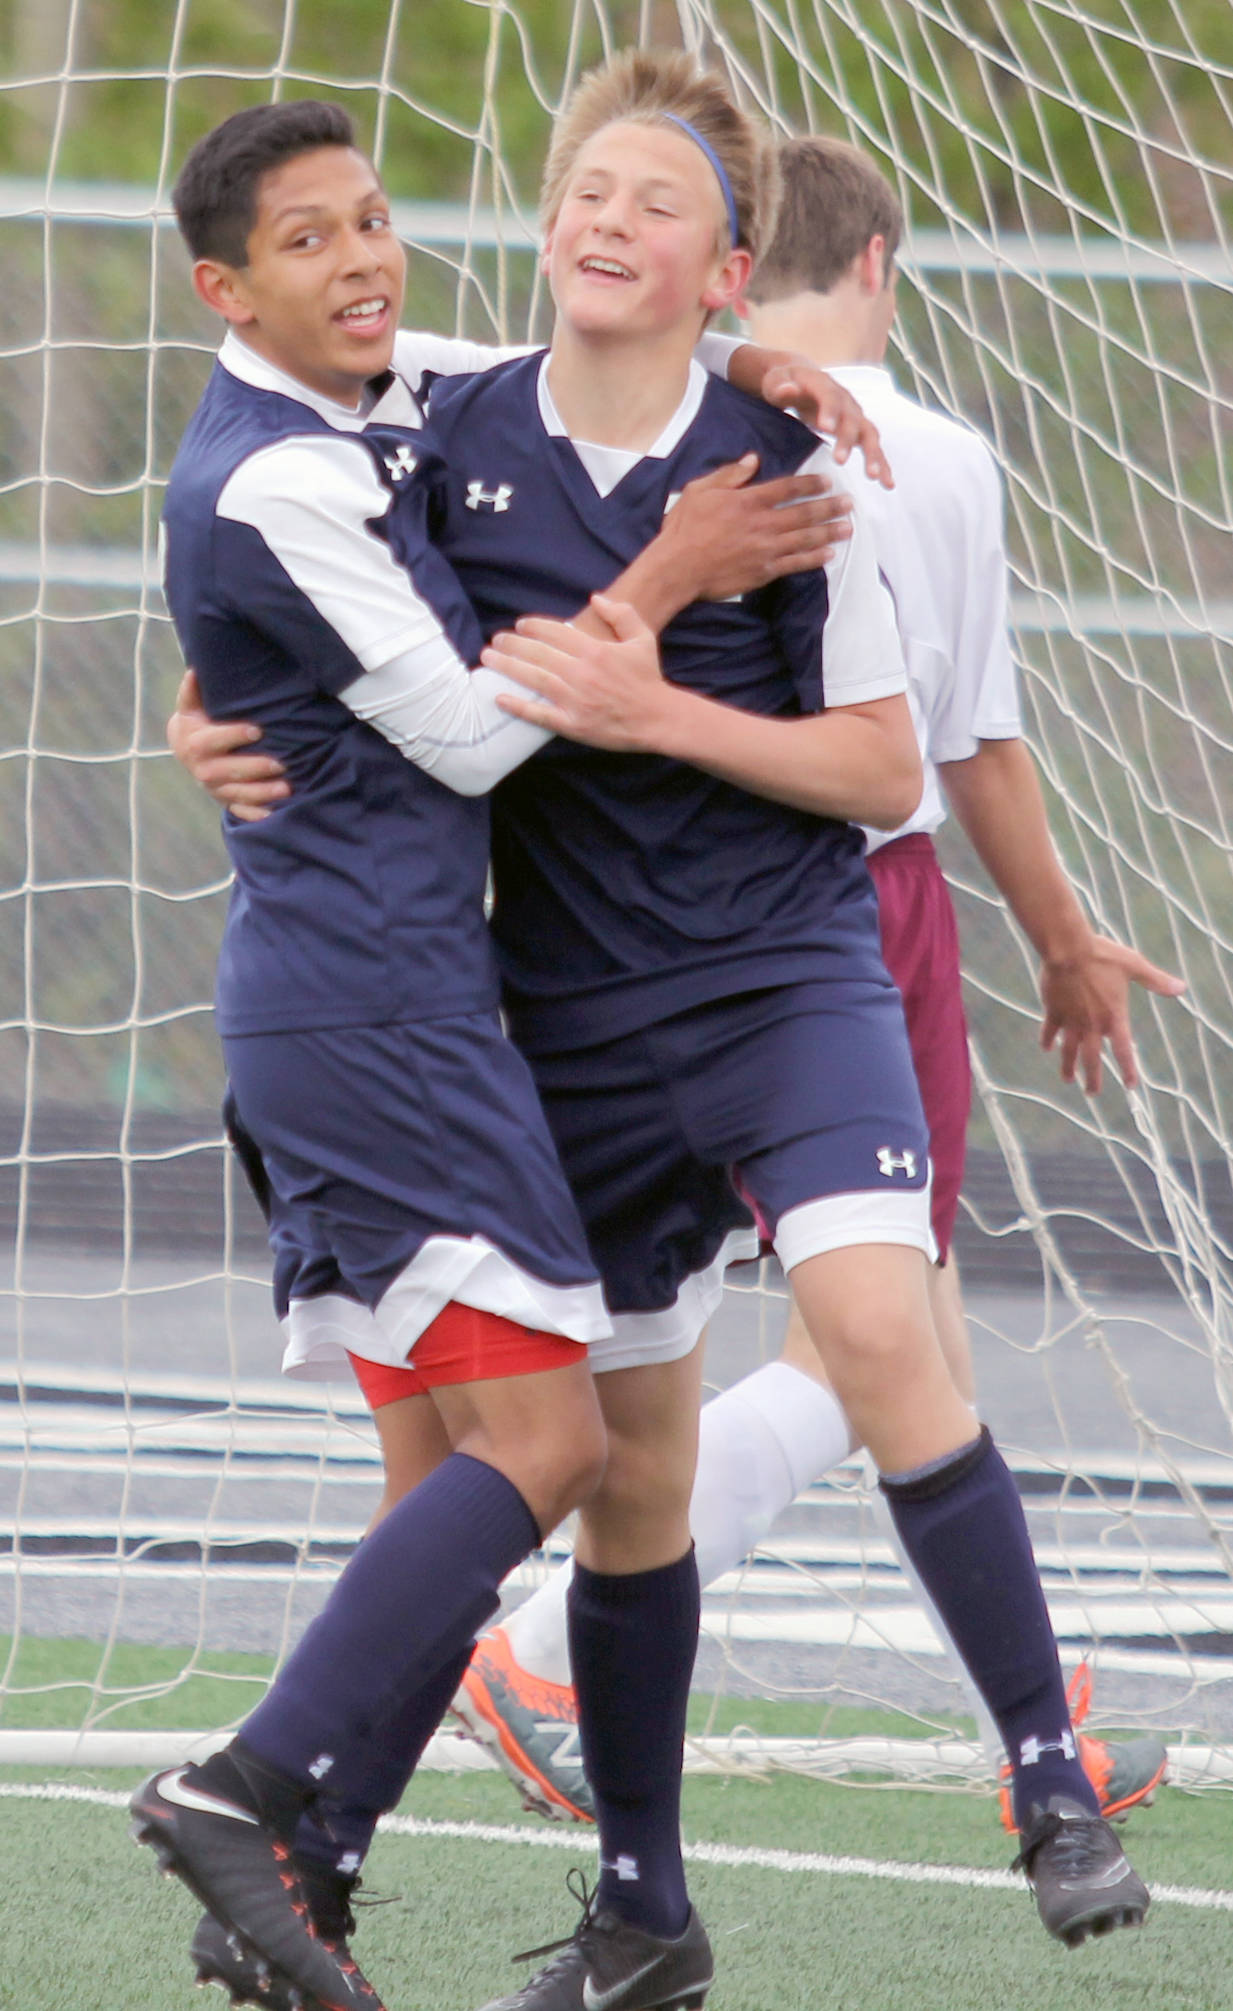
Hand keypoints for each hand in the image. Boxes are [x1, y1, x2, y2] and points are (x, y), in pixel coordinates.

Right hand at [167, 669, 287, 822]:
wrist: (184, 749)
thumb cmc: (195, 722)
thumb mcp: (190, 707)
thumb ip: (192, 691)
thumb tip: (195, 671)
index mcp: (194, 744)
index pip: (213, 741)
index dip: (234, 735)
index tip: (257, 730)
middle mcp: (203, 770)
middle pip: (229, 771)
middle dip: (255, 769)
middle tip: (281, 764)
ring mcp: (214, 789)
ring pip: (238, 794)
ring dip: (262, 793)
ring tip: (286, 788)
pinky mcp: (224, 801)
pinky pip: (240, 811)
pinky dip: (256, 815)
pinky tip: (275, 813)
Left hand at [486, 596, 671, 750]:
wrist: (658, 718)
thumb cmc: (648, 678)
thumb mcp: (642, 638)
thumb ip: (621, 613)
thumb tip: (595, 597)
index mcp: (596, 651)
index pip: (556, 632)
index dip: (533, 626)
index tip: (519, 625)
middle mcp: (583, 673)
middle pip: (538, 654)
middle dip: (512, 644)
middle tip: (495, 640)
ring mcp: (576, 700)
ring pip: (534, 679)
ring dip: (508, 668)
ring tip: (488, 660)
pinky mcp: (574, 725)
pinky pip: (540, 714)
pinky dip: (519, 706)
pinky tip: (500, 698)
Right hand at [659, 453, 852, 600]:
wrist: (677, 568)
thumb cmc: (684, 528)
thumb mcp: (700, 490)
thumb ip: (729, 474)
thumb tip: (753, 459)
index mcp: (748, 501)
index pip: (788, 488)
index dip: (811, 484)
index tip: (828, 481)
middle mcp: (762, 523)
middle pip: (804, 513)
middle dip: (830, 507)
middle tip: (850, 503)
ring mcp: (765, 549)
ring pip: (806, 538)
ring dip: (830, 532)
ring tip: (848, 527)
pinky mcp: (764, 571)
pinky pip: (795, 564)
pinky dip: (814, 558)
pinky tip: (829, 554)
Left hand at [760, 362, 892, 487]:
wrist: (803, 380)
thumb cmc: (784, 384)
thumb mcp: (775, 381)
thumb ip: (780, 386)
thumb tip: (786, 390)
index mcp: (824, 385)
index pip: (829, 397)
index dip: (829, 411)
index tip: (826, 428)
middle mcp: (845, 400)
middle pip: (851, 419)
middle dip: (847, 440)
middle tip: (839, 461)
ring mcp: (855, 415)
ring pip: (869, 434)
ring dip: (873, 455)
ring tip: (874, 477)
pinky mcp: (859, 430)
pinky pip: (873, 447)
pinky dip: (882, 464)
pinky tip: (887, 484)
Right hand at [1039, 933, 1185, 1092]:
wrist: (1069, 950)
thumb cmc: (1103, 956)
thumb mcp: (1134, 966)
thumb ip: (1155, 980)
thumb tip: (1181, 988)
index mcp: (1113, 1016)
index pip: (1123, 1050)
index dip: (1128, 1069)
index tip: (1131, 1085)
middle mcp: (1092, 1024)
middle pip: (1093, 1059)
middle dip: (1093, 1078)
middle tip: (1092, 1093)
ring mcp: (1071, 1020)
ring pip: (1069, 1050)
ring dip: (1069, 1066)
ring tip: (1068, 1080)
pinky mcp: (1054, 1011)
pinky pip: (1050, 1030)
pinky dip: (1048, 1040)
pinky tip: (1046, 1048)